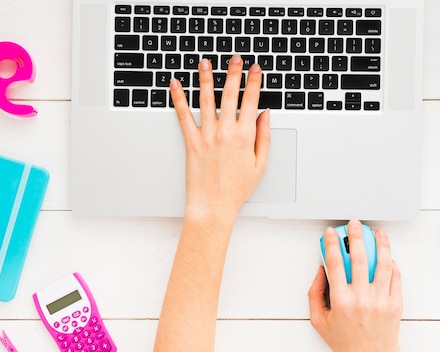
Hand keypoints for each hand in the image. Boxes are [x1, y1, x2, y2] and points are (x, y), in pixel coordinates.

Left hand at [170, 55, 270, 221]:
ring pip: (206, 100)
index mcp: (245, 137)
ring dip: (206, 79)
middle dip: (233, 73)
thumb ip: (264, 137)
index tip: (255, 69)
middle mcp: (226, 133)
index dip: (253, 83)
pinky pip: (184, 116)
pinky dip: (178, 98)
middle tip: (234, 59)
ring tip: (205, 63)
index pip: (251, 101)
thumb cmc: (236, 189)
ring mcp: (207, 136)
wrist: (213, 206)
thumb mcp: (260, 165)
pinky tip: (175, 85)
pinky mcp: (191, 142)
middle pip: (229, 95)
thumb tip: (264, 115)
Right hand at [308, 219, 403, 351]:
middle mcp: (362, 298)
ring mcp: (381, 299)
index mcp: (341, 301)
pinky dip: (392, 262)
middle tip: (354, 224)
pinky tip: (388, 254)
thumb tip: (321, 271)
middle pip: (360, 258)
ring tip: (378, 233)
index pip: (336, 264)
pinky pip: (395, 276)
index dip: (332, 244)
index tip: (331, 233)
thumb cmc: (347, 342)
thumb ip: (315, 294)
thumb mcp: (319, 321)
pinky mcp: (395, 302)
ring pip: (383, 263)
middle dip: (356, 236)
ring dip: (381, 244)